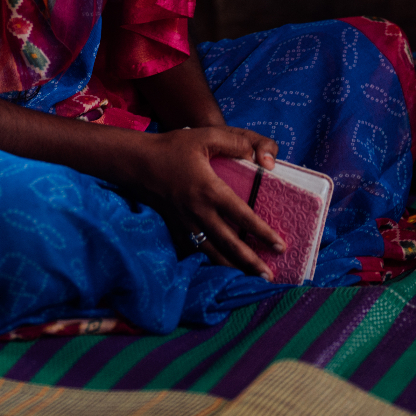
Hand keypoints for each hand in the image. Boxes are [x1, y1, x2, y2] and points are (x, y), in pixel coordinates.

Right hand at [134, 127, 283, 278]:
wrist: (136, 162)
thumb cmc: (172, 147)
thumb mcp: (205, 136)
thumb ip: (235, 142)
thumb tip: (260, 156)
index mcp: (210, 190)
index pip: (242, 216)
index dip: (262, 232)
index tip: (279, 245)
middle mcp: (199, 211)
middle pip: (229, 243)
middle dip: (250, 261)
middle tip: (269, 275)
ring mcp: (185, 223)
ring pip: (212, 252)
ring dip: (232, 267)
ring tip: (250, 278)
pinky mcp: (175, 228)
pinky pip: (194, 250)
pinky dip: (209, 262)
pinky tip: (220, 270)